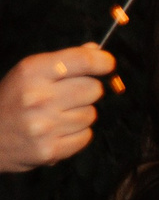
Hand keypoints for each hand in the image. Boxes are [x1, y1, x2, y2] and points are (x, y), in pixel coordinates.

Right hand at [0, 44, 114, 173]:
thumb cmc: (10, 102)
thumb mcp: (27, 74)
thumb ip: (63, 61)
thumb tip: (95, 50)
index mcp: (32, 72)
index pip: (82, 60)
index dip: (102, 61)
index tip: (107, 64)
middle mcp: (38, 97)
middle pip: (94, 89)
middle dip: (87, 91)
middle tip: (68, 97)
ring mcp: (44, 126)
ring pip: (91, 114)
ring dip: (80, 115)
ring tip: (56, 117)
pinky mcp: (49, 149)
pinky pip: (86, 136)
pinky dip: (77, 135)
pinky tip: (57, 132)